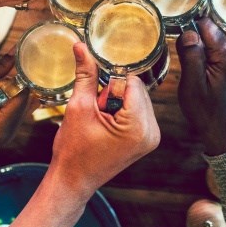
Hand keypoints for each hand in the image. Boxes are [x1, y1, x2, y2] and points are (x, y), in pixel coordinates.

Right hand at [0, 55, 30, 167]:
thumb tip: (17, 52)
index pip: (22, 97)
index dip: (14, 80)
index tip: (3, 73)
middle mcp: (8, 134)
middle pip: (24, 98)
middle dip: (5, 87)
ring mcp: (8, 130)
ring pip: (19, 98)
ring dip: (3, 90)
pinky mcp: (6, 124)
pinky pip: (14, 101)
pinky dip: (3, 93)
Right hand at [49, 44, 159, 198]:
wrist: (73, 180)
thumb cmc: (73, 150)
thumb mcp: (78, 107)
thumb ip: (86, 74)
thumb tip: (81, 46)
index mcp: (138, 125)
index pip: (131, 81)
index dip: (110, 82)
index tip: (96, 95)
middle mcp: (152, 131)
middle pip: (137, 88)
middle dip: (114, 92)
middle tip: (97, 112)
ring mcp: (152, 137)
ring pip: (138, 98)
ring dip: (118, 101)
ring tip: (101, 121)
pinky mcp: (148, 139)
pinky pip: (138, 110)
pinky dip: (123, 111)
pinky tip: (108, 125)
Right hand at [176, 18, 225, 155]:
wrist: (222, 129)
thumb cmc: (206, 111)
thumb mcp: (192, 85)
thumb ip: (191, 55)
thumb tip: (188, 31)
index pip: (206, 23)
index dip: (189, 26)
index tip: (177, 35)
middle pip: (210, 26)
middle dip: (194, 33)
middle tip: (181, 49)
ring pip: (211, 34)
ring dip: (198, 42)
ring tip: (189, 59)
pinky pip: (215, 44)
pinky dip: (204, 49)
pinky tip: (196, 61)